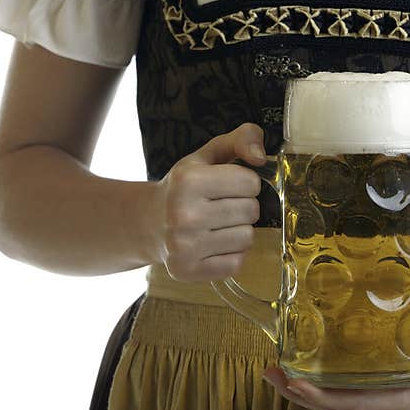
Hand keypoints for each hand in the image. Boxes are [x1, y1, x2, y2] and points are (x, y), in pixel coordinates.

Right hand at [144, 123, 266, 280]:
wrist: (148, 223)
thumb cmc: (185, 187)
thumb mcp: (208, 155)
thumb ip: (242, 139)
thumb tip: (261, 157)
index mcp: (188, 180)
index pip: (251, 183)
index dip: (244, 183)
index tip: (226, 186)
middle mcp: (183, 214)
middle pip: (251, 211)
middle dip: (243, 206)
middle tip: (220, 207)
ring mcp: (184, 246)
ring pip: (247, 238)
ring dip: (238, 231)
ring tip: (216, 226)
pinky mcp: (188, 270)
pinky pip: (236, 263)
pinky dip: (230, 254)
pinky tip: (212, 245)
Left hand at [262, 296, 409, 409]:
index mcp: (408, 398)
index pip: (354, 405)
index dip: (319, 395)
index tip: (291, 381)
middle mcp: (394, 401)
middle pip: (336, 407)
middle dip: (300, 393)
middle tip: (269, 372)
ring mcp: (393, 395)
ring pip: (342, 401)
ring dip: (309, 388)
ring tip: (279, 370)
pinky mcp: (395, 385)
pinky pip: (355, 389)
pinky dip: (329, 380)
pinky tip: (316, 364)